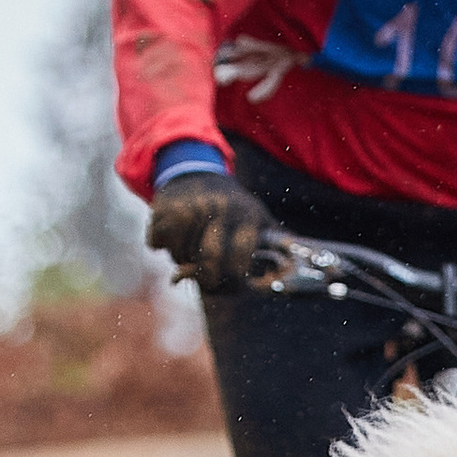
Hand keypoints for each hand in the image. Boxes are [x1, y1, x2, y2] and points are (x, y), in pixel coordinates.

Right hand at [146, 171, 272, 293]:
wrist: (193, 171)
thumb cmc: (232, 205)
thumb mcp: (258, 216)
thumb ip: (277, 242)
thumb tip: (300, 263)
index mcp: (245, 215)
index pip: (239, 258)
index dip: (235, 279)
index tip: (233, 286)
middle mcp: (216, 209)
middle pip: (209, 259)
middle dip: (209, 279)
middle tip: (208, 283)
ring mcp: (187, 207)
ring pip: (180, 254)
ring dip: (182, 262)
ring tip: (190, 253)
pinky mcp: (161, 208)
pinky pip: (157, 244)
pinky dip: (161, 247)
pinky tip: (172, 238)